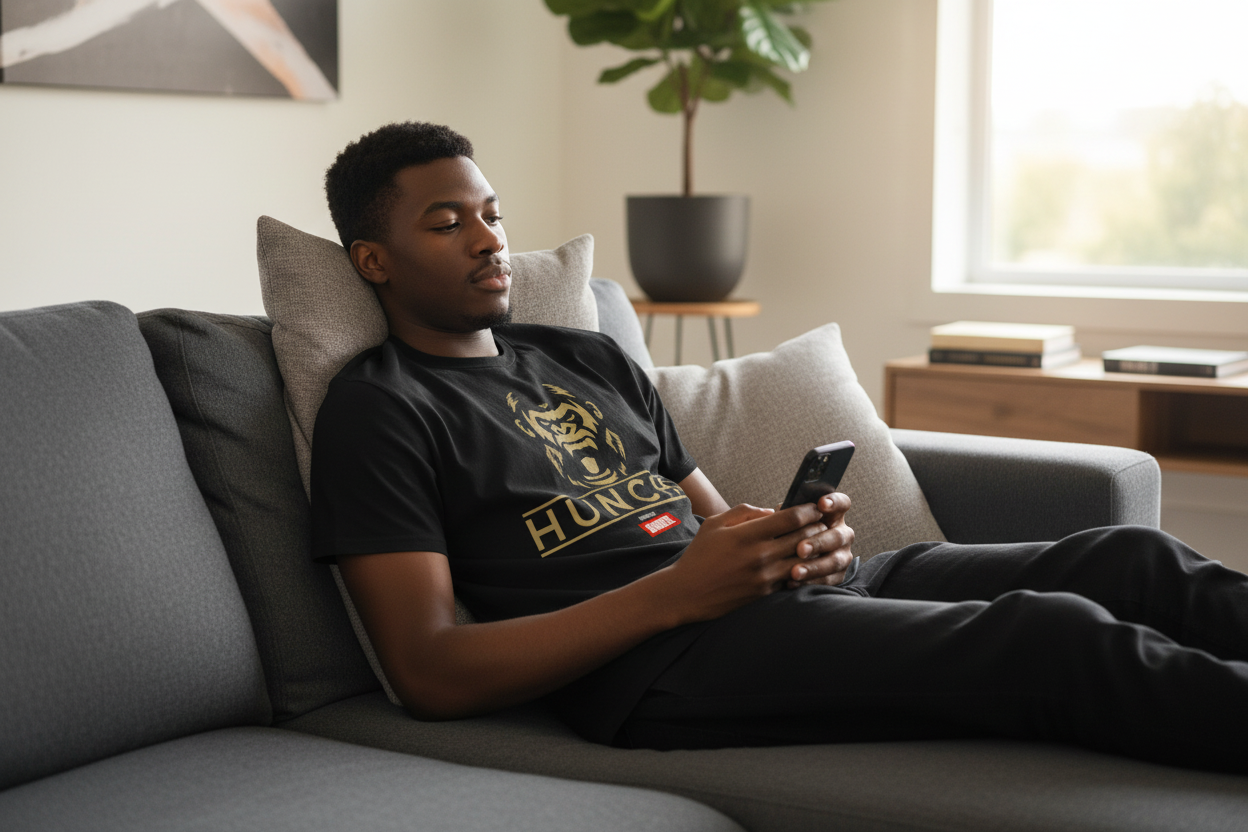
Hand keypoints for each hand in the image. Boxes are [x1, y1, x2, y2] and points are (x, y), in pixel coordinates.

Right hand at [659, 501, 828, 623]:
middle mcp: (760, 555)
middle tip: (822, 522)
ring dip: (812, 550)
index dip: (808, 510)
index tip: (814, 507)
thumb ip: (744, 511)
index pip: (791, 518)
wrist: (686, 593)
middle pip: (803, 537)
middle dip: (816, 527)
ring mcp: (765, 577)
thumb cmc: (699, 555)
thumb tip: (771, 511)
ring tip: (816, 543)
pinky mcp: (766, 593)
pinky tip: (802, 563)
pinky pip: (792, 578)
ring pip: (803, 560)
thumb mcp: (715, 524)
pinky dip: (800, 569)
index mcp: (748, 534)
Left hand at [785, 491, 853, 587]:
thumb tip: (781, 511)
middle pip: (838, 536)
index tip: (821, 504)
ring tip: (795, 572)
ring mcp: (842, 555)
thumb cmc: (783, 532)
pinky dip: (810, 582)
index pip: (842, 503)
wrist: (780, 559)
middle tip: (800, 549)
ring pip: (834, 561)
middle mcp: (842, 534)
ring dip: (814, 567)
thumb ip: (787, 515)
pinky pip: (827, 580)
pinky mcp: (838, 575)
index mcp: (832, 515)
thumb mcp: (785, 521)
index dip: (834, 502)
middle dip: (818, 542)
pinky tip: (792, 582)